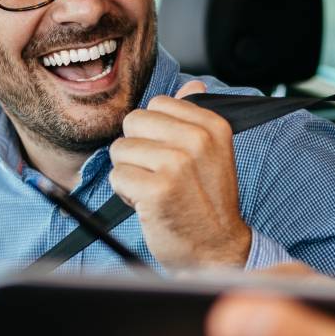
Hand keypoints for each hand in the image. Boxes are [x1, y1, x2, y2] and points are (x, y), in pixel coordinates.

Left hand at [109, 80, 250, 268]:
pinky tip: (149, 204)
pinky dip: (126, 194)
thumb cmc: (209, 204)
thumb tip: (191, 85)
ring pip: (120, 149)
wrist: (217, 250)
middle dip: (137, 150)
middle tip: (160, 175)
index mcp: (212, 126)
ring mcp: (177, 164)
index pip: (157, 104)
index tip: (172, 157)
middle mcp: (197, 140)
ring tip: (155, 191)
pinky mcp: (157, 189)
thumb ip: (196, 118)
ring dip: (130, 173)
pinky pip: (117, 176)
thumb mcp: (213, 153)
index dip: (154, 132)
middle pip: (133, 122)